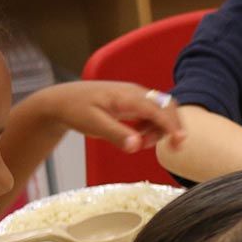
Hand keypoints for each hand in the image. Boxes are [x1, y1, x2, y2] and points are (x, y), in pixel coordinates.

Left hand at [31, 81, 185, 153]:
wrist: (61, 100)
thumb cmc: (75, 110)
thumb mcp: (93, 125)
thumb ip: (116, 135)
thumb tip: (136, 145)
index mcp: (126, 96)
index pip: (157, 109)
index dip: (171, 125)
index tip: (180, 141)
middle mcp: (135, 93)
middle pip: (167, 107)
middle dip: (172, 127)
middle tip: (171, 148)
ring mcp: (135, 96)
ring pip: (162, 112)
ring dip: (159, 130)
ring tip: (140, 143)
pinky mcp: (133, 102)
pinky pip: (153, 113)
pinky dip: (152, 127)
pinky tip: (138, 136)